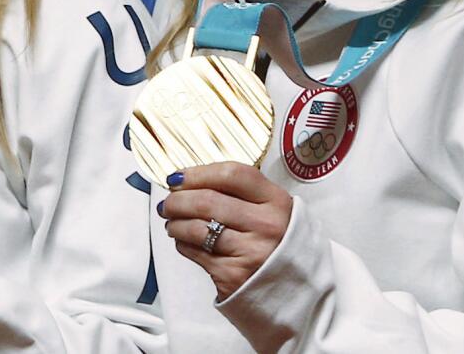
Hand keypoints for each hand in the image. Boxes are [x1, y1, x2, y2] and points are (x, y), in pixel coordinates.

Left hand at [157, 162, 292, 299]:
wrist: (296, 290)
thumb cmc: (278, 243)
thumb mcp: (273, 210)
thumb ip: (241, 192)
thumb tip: (189, 180)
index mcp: (276, 201)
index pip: (232, 175)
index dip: (199, 173)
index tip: (179, 176)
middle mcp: (265, 225)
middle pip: (207, 201)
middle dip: (177, 199)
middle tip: (167, 202)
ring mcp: (249, 252)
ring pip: (195, 227)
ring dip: (174, 222)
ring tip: (171, 221)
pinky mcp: (232, 276)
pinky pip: (195, 251)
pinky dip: (182, 243)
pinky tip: (184, 240)